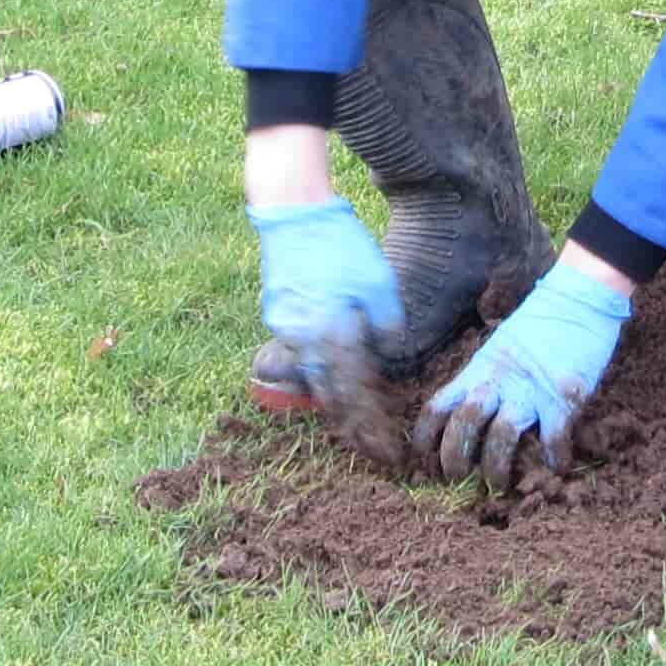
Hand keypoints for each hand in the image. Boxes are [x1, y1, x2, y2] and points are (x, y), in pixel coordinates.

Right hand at [252, 196, 402, 462]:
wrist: (291, 211)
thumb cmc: (341, 243)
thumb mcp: (378, 282)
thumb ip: (386, 325)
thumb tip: (388, 355)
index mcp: (333, 333)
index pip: (355, 396)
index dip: (372, 427)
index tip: (387, 454)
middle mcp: (305, 339)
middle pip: (330, 397)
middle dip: (353, 428)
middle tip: (373, 452)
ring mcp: (285, 328)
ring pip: (313, 378)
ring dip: (336, 403)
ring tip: (357, 425)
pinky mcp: (276, 314)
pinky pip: (301, 354)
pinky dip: (319, 372)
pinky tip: (335, 378)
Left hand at [413, 256, 632, 499]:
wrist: (578, 298)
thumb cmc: (542, 322)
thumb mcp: (502, 347)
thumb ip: (489, 376)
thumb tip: (480, 407)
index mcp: (479, 370)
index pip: (439, 404)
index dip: (425, 434)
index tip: (422, 455)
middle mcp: (498, 381)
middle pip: (465, 424)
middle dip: (455, 457)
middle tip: (456, 478)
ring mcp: (530, 390)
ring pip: (501, 437)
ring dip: (496, 467)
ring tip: (498, 485)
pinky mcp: (563, 396)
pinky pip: (553, 437)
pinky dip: (553, 457)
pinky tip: (556, 466)